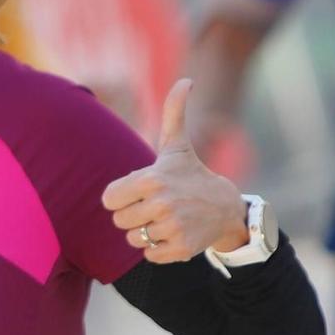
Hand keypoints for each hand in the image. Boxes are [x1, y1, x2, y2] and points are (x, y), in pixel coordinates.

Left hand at [101, 80, 249, 263]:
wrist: (226, 208)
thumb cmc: (192, 174)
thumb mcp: (177, 145)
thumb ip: (173, 112)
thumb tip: (186, 79)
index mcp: (152, 179)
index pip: (109, 199)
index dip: (121, 197)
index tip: (139, 192)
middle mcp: (161, 204)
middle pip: (119, 221)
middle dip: (133, 215)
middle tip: (154, 206)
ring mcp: (171, 228)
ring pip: (133, 239)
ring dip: (145, 232)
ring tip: (165, 219)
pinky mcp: (180, 249)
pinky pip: (149, 255)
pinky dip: (158, 249)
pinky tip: (173, 233)